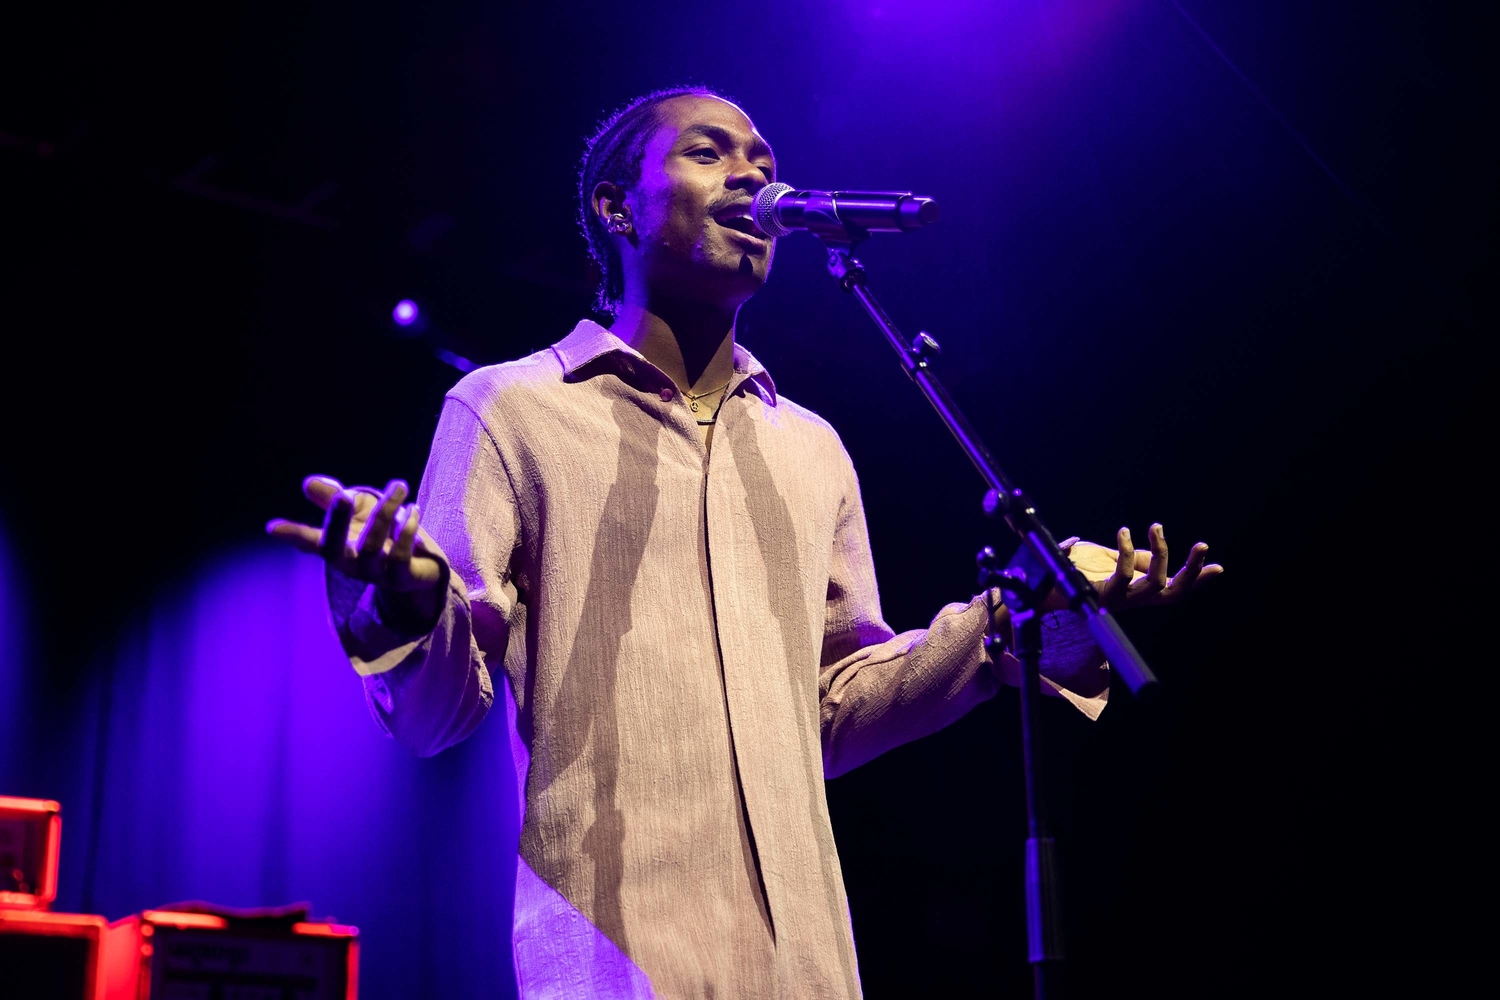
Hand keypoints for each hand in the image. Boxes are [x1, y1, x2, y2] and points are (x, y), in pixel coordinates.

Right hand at [266, 475, 443, 594]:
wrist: (421, 565)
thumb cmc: (383, 533)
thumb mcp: (360, 509)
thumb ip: (335, 497)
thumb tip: (308, 483)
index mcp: (337, 548)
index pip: (311, 542)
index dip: (293, 535)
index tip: (272, 527)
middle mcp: (351, 564)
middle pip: (335, 548)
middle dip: (337, 522)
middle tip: (343, 496)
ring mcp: (375, 574)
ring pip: (371, 545)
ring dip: (386, 512)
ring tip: (398, 486)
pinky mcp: (402, 578)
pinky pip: (400, 556)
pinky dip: (407, 530)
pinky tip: (412, 509)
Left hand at [1057, 523, 1221, 610]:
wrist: (1038, 580)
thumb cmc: (1071, 568)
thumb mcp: (1108, 558)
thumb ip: (1132, 557)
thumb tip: (1154, 552)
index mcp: (1135, 591)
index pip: (1172, 589)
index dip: (1195, 580)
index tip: (1216, 567)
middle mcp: (1130, 599)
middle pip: (1172, 594)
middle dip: (1191, 571)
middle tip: (1202, 544)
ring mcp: (1117, 600)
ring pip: (1155, 585)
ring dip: (1161, 553)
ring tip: (1157, 527)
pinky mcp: (1101, 595)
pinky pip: (1124, 576)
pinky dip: (1127, 551)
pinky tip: (1122, 532)